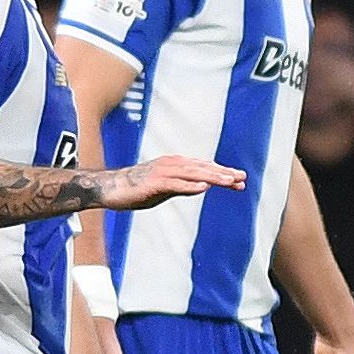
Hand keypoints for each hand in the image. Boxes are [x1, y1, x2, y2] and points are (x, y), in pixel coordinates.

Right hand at [94, 153, 244, 210]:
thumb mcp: (166, 188)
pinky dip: (190, 185)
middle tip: (242, 178)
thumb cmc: (136, 188)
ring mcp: (163, 172)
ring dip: (213, 177)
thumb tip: (203, 186)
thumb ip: (184, 186)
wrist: (111, 188)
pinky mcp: (154, 182)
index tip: (239, 180)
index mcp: (176, 165)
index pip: (204, 168)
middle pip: (203, 168)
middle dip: (223, 173)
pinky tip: (204, 187)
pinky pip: (176, 184)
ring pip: (193, 174)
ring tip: (229, 181)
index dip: (222, 173)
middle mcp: (172, 164)